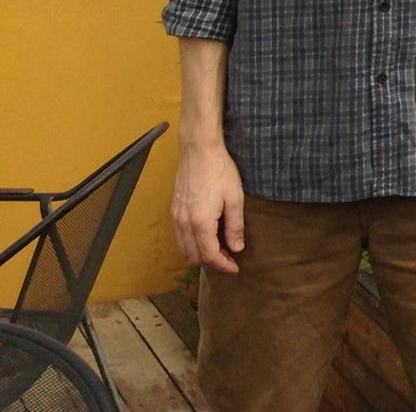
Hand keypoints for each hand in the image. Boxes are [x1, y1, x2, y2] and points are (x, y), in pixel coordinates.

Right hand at [171, 141, 245, 273]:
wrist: (199, 151)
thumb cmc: (220, 171)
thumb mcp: (235, 198)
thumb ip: (235, 226)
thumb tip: (237, 248)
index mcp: (200, 223)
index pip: (209, 256)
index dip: (223, 265)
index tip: (235, 268)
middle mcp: (184, 223)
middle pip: (194, 256)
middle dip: (212, 261)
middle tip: (230, 257)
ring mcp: (176, 217)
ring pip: (184, 248)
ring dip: (201, 253)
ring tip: (221, 247)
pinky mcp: (174, 210)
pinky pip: (180, 236)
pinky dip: (192, 242)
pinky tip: (208, 235)